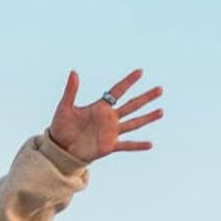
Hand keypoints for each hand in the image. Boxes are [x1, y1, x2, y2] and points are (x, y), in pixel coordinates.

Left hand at [48, 69, 162, 162]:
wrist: (59, 149)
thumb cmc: (60, 127)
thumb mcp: (64, 108)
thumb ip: (71, 91)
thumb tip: (73, 72)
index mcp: (100, 107)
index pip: (117, 91)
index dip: (128, 82)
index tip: (140, 72)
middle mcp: (109, 118)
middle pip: (131, 105)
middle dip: (145, 98)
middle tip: (160, 89)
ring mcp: (111, 132)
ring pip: (134, 123)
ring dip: (147, 117)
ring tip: (161, 111)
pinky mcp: (109, 146)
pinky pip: (126, 145)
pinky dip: (138, 145)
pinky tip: (150, 144)